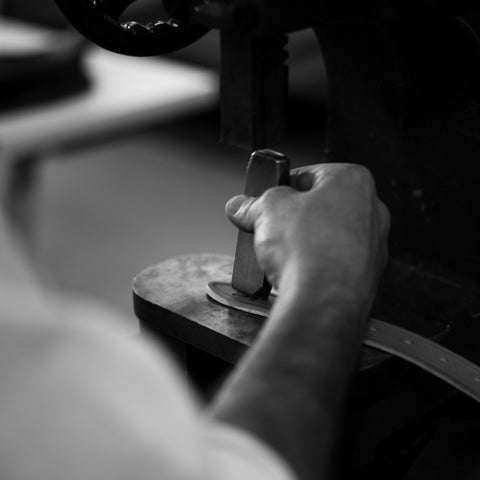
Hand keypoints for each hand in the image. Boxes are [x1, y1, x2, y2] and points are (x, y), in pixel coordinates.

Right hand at [226, 163, 389, 308]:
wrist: (323, 300)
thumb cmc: (308, 248)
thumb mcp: (267, 210)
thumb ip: (253, 203)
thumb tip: (240, 206)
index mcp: (353, 180)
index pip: (308, 175)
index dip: (280, 189)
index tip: (265, 202)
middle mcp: (371, 209)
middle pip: (320, 206)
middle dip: (293, 217)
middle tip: (271, 227)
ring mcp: (373, 244)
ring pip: (329, 235)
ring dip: (306, 241)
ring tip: (283, 253)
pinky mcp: (368, 274)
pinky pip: (336, 261)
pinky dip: (318, 264)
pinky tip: (299, 271)